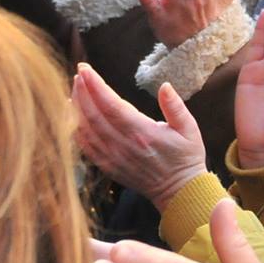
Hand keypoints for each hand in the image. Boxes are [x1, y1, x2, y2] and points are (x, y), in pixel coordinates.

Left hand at [71, 65, 207, 207]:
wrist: (179, 192)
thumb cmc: (186, 158)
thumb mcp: (189, 129)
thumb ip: (175, 106)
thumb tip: (165, 85)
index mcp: (142, 133)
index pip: (111, 105)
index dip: (95, 86)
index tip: (85, 69)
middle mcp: (123, 145)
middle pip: (93, 115)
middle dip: (83, 91)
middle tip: (79, 73)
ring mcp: (113, 158)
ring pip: (86, 130)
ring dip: (77, 108)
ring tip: (76, 88)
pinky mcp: (108, 167)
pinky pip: (86, 147)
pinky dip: (76, 130)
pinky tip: (74, 115)